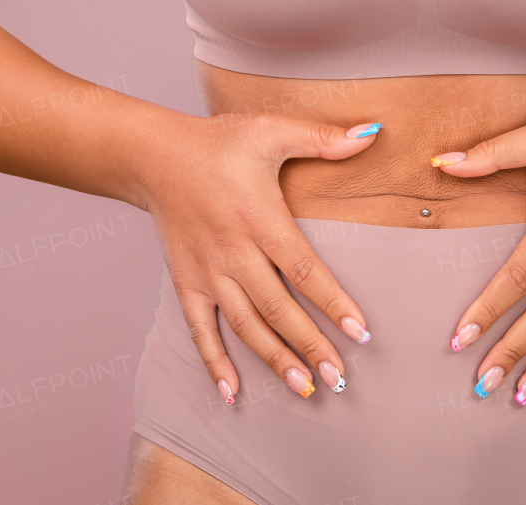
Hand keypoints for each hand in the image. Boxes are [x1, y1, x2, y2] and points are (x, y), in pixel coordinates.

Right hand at [139, 112, 383, 402]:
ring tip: (304, 389)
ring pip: (244, 326)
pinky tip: (232, 394)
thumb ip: (322, 138)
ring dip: (274, 360)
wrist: (153, 155)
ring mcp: (207, 272)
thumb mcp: (271, 131)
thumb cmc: (218, 143)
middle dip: (310, 345)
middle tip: (339, 377)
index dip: (333, 303)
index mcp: (260, 219)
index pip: (303, 271)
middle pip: (277, 309)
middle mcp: (233, 252)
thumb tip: (372, 132)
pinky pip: (200, 330)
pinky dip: (214, 363)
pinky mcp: (186, 282)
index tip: (361, 332)